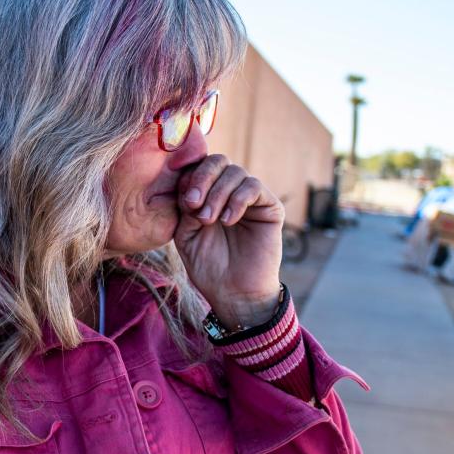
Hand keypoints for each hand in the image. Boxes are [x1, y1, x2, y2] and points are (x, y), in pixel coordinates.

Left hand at [172, 155, 284, 328]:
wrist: (233, 293)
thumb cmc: (208, 266)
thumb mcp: (186, 235)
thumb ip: (185, 208)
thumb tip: (189, 185)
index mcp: (207, 194)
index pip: (199, 167)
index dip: (190, 176)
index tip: (184, 201)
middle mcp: (229, 191)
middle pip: (218, 161)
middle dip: (203, 178)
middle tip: (194, 204)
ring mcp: (250, 198)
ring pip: (236, 172)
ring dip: (218, 193)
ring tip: (209, 220)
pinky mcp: (269, 207)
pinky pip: (254, 187)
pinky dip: (237, 200)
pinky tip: (228, 221)